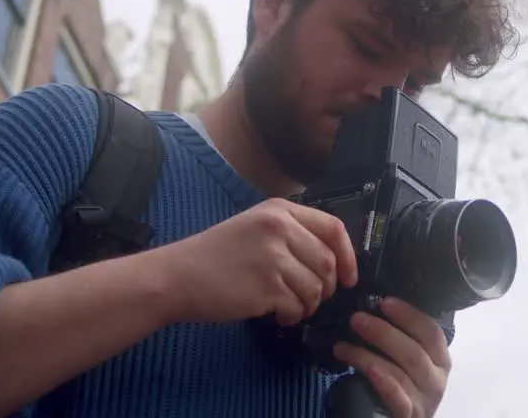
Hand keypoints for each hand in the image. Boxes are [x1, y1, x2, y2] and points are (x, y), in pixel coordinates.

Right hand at [156, 198, 358, 325]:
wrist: (178, 276)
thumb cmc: (215, 256)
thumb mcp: (254, 227)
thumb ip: (291, 234)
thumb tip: (332, 259)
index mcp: (279, 210)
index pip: (333, 228)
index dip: (348, 255)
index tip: (349, 276)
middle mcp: (279, 228)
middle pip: (328, 263)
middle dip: (326, 287)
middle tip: (309, 296)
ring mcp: (273, 257)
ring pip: (316, 288)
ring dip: (307, 304)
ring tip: (287, 305)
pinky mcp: (266, 286)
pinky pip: (297, 307)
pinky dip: (292, 316)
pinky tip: (276, 314)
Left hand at [333, 297, 451, 417]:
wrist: (395, 416)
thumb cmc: (400, 382)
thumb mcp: (405, 358)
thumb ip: (397, 336)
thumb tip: (371, 305)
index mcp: (440, 359)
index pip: (431, 332)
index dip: (409, 315)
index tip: (384, 301)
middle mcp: (436, 379)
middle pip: (414, 352)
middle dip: (382, 332)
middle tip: (356, 319)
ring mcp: (424, 401)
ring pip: (399, 374)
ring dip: (367, 356)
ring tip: (342, 346)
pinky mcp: (408, 416)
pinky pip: (396, 398)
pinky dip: (380, 380)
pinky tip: (361, 369)